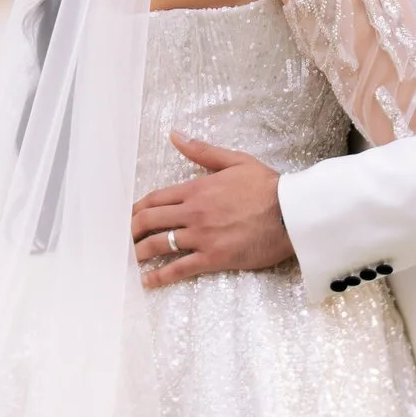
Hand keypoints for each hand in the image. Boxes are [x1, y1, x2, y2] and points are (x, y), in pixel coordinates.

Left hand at [132, 136, 293, 284]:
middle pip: (149, 221)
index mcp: (196, 189)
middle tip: (123, 238)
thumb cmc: (267, 186)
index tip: (130, 217)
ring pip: (158, 245)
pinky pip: (179, 269)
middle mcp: (193, 212)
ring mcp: (201, 236)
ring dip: (139, 252)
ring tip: (131, 258)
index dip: (137, 209)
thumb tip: (175, 135)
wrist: (291, 212)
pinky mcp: (213, 257)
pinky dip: (160, 276)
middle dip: (131, 230)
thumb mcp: (234, 160)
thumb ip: (201, 150)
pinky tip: (147, 281)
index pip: (155, 199)